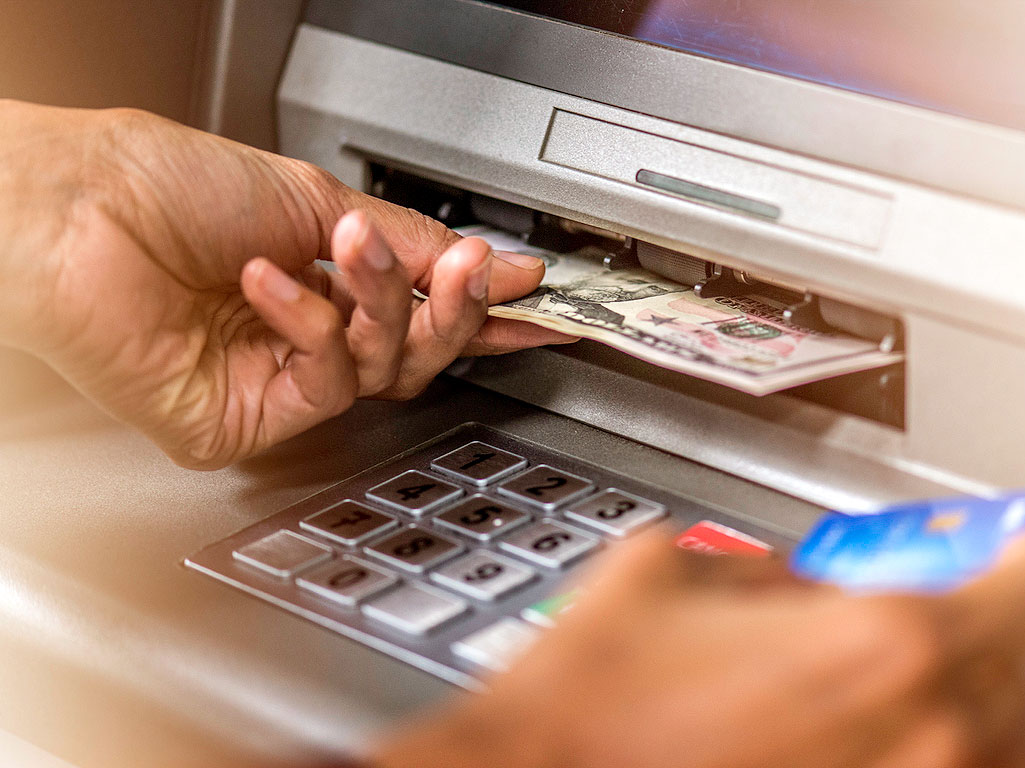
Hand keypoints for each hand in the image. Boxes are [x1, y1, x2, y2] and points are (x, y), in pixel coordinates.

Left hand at [0, 101, 572, 467]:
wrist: (77, 212)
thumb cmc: (167, 186)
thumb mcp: (318, 200)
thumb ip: (416, 245)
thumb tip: (500, 264)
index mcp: (324, 282)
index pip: (423, 312)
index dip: (482, 313)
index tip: (536, 307)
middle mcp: (305, 338)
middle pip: (418, 354)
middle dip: (450, 309)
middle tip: (469, 270)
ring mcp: (277, 382)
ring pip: (382, 373)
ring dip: (379, 302)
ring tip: (353, 245)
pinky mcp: (248, 422)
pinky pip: (323, 385)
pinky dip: (309, 323)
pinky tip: (268, 282)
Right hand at [378, 531, 1024, 767]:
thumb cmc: (593, 695)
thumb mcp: (671, 574)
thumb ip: (765, 571)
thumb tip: (800, 580)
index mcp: (874, 640)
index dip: (1015, 557)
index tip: (993, 549)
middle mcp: (911, 732)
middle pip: (1008, 664)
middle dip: (961, 627)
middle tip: (890, 613)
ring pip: (970, 734)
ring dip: (927, 696)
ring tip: (834, 680)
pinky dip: (888, 746)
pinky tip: (812, 730)